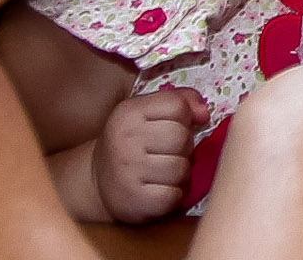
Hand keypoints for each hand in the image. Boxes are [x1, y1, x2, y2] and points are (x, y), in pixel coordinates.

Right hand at [92, 84, 207, 223]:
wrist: (98, 181)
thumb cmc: (131, 142)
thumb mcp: (147, 112)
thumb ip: (179, 102)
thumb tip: (204, 114)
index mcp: (128, 112)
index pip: (177, 106)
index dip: (184, 118)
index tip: (174, 127)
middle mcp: (125, 140)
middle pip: (181, 138)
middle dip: (184, 147)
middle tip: (171, 153)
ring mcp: (128, 172)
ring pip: (181, 169)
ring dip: (181, 173)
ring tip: (167, 172)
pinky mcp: (135, 201)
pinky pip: (174, 196)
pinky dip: (174, 195)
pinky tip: (162, 189)